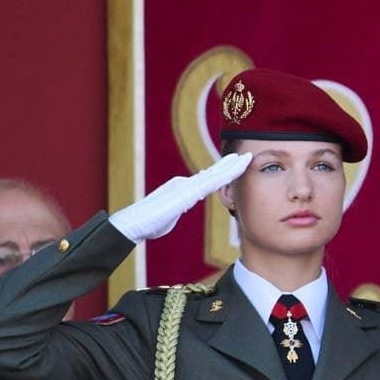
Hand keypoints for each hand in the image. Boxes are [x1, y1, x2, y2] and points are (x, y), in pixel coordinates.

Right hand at [109, 153, 251, 242]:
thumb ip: (178, 208)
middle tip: (246, 155)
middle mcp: (186, 184)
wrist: (133, 224)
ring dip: (232, 166)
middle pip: (213, 173)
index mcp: (183, 189)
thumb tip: (181, 206)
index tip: (235, 165)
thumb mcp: (169, 216)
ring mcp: (186, 187)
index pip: (207, 180)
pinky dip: (226, 174)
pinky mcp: (186, 193)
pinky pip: (211, 182)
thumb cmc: (148, 224)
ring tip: (246, 157)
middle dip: (230, 164)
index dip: (222, 172)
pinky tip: (237, 169)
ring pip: (215, 175)